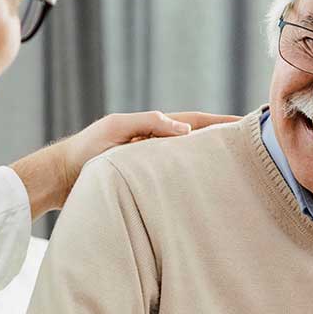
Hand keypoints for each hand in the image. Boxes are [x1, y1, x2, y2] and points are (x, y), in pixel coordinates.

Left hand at [11, 111, 238, 217]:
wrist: (59, 178)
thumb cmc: (84, 151)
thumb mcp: (116, 130)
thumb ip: (149, 125)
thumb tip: (186, 130)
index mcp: (152, 127)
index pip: (196, 122)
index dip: (221, 122)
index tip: (248, 123)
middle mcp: (156, 145)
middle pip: (197, 141)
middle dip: (223, 142)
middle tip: (253, 148)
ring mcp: (151, 164)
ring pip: (188, 162)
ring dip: (209, 163)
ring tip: (235, 170)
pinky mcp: (144, 184)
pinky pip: (175, 180)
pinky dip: (191, 181)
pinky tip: (203, 191)